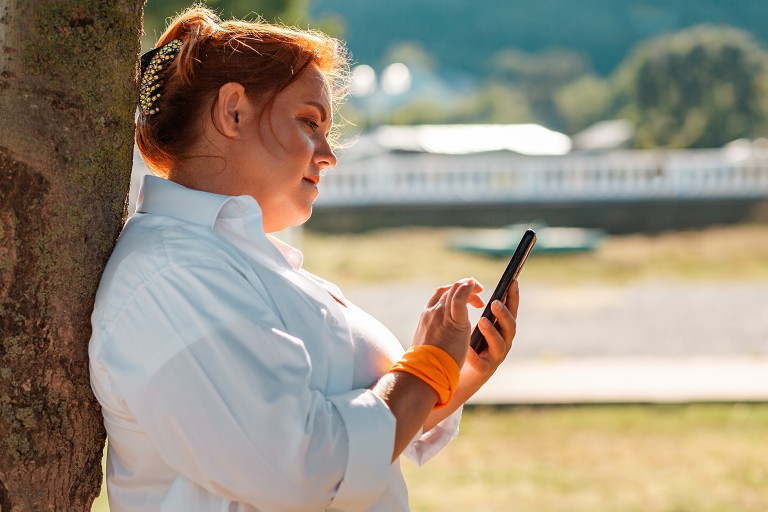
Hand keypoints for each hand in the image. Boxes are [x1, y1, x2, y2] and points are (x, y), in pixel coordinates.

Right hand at [411, 278, 484, 367]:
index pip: (439, 295)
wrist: (424, 371)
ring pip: (455, 290)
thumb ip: (435, 333)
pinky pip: (461, 299)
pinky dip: (468, 289)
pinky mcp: (455, 322)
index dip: (453, 291)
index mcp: (426, 317)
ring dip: (468, 286)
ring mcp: (442, 315)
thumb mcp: (428, 342)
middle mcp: (433, 312)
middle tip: (476, 293)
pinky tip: (476, 288)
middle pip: (449, 290)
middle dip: (463, 287)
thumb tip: (441, 337)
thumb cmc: (425, 362)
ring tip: (478, 289)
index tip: (463, 295)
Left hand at [460, 280, 519, 394]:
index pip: (511, 310)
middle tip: (494, 303)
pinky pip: (481, 363)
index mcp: (501, 329)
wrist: (456, 374)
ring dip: (492, 331)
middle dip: (503, 314)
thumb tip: (471, 284)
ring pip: (500, 344)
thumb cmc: (469, 346)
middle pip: (510, 327)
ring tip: (481, 321)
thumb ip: (479, 310)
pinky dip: (474, 355)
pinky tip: (467, 347)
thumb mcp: (476, 325)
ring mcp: (495, 357)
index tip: (513, 281)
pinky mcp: (484, 370)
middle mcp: (503, 342)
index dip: (513, 297)